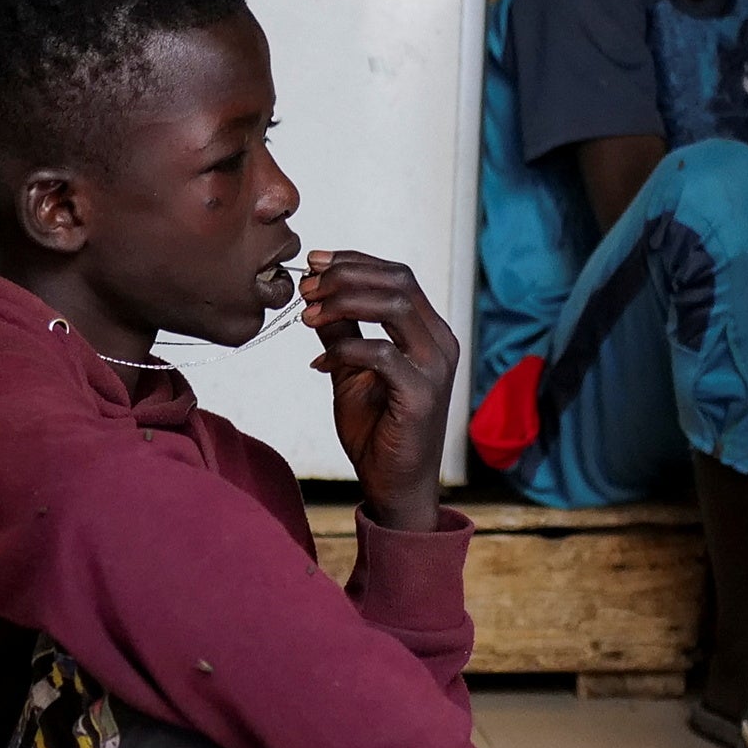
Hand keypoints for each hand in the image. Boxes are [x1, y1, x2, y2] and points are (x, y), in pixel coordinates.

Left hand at [302, 249, 455, 520]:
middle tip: (307, 288)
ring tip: (308, 315)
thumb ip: (341, 332)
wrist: (393, 485)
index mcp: (428, 331)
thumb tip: (314, 293)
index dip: (355, 262)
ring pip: (394, 306)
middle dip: (346, 276)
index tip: (315, 262)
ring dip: (344, 302)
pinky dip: (347, 349)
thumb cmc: (376, 429)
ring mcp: (435, 367)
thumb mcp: (351, 370)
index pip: (398, 275)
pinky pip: (382, 354)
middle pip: (398, 281)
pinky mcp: (422, 395)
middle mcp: (440, 343)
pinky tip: (321, 364)